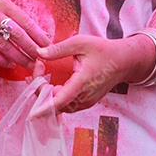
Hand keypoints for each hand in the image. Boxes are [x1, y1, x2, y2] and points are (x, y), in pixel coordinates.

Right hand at [0, 0, 51, 70]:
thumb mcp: (1, 4)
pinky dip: (2, 61)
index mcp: (3, 4)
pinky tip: (11, 65)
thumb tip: (42, 34)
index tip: (49, 46)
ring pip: (5, 46)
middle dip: (31, 49)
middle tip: (42, 59)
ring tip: (30, 65)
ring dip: (19, 58)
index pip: (25, 21)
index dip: (38, 35)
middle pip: (17, 35)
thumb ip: (18, 17)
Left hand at [33, 34, 151, 114]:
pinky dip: (55, 97)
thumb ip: (59, 49)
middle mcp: (84, 96)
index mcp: (82, 82)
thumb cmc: (103, 50)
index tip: (31, 112)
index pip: (60, 101)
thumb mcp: (80, 43)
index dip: (44, 108)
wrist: (123, 61)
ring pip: (60, 106)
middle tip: (37, 69)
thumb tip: (39, 53)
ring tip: (41, 74)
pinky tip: (51, 83)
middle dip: (40, 90)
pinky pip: (66, 105)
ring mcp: (86, 101)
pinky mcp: (86, 102)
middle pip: (56, 104)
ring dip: (47, 95)